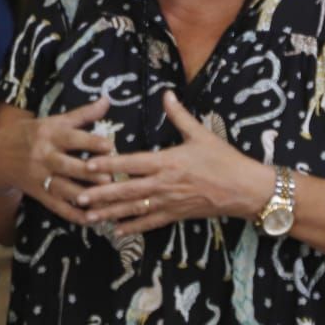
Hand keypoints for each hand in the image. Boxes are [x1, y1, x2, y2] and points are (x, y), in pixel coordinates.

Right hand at [0, 97, 113, 224]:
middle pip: (68, 165)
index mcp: (49, 134)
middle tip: (111, 177)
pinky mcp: (39, 194)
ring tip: (104, 199)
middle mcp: (44, 156)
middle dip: (89, 172)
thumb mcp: (52, 121)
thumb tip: (107, 100)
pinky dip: (73, 215)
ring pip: (64, 188)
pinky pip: (57, 207)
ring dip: (84, 195)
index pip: (72, 138)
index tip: (110, 146)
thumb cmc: (29, 134)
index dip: (91, 142)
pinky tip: (90, 219)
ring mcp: (40, 177)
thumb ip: (82, 114)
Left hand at [78, 91, 270, 233]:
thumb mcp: (201, 134)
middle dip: (101, 194)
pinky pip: (150, 222)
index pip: (132, 163)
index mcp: (168, 162)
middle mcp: (164, 184)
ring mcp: (169, 202)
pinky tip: (116, 231)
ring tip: (88, 216)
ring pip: (134, 209)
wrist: (246, 190)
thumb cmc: (224, 160)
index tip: (88, 165)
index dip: (109, 164)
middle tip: (78, 196)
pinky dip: (133, 227)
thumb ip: (179, 115)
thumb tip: (166, 93)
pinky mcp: (176, 215)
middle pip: (127, 190)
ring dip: (110, 213)